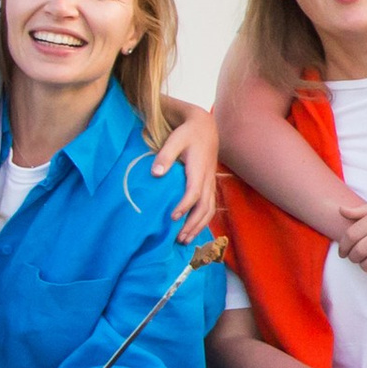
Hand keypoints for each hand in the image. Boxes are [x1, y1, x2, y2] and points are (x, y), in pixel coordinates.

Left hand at [153, 98, 220, 240]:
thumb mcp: (175, 140)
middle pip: (205, 207)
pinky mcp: (210, 185)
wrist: (205, 127)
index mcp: (199, 169)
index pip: (194, 192)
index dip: (184, 206)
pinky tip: (193, 229)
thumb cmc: (187, 133)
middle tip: (179, 239)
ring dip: (199, 226)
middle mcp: (208, 179)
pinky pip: (210, 206)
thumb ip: (165, 156)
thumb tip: (155, 174)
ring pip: (210, 209)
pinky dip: (203, 220)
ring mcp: (211, 183)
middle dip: (193, 224)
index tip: (172, 218)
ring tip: (185, 240)